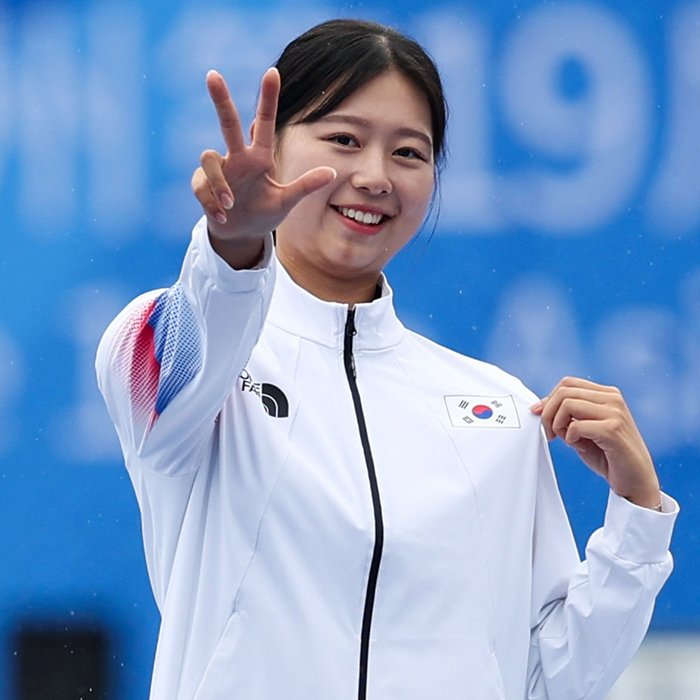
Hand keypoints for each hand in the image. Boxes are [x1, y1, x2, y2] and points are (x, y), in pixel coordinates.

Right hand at [191, 68, 335, 265]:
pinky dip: (212, 202)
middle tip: (213, 74)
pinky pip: (201, 186)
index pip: (264, 123)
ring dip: (219, 183)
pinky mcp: (203, 186)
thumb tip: (332, 172)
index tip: (273, 72)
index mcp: (259, 157)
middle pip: (228, 123)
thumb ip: (305, 186)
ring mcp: (219, 170)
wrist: (241, 234)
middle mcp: (238, 158)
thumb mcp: (286, 200)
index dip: (268, 99)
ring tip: (231, 205)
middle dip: (220, 100)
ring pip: (209, 159)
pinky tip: (223, 217)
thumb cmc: (264, 213)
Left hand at [531, 377, 660, 509]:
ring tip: (567, 440)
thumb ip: (567, 414)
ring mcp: (615, 413)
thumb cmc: (608, 455)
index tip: (540, 417)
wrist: (635, 480)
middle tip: (550, 434)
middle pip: (564, 392)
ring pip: (567, 405)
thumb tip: (539, 406)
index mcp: (607, 394)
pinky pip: (575, 426)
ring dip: (558, 425)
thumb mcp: (583, 429)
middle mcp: (613, 399)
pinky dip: (570, 438)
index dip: (548, 399)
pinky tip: (580, 447)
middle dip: (548, 414)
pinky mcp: (612, 429)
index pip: (567, 383)